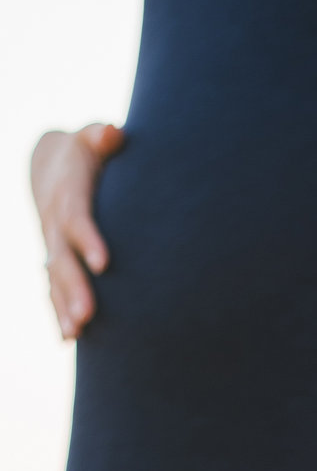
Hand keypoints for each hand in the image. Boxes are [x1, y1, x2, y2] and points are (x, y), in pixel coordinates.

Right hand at [31, 121, 124, 339]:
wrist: (51, 164)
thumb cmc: (85, 151)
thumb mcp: (90, 138)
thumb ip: (101, 136)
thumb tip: (113, 132)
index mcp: (66, 194)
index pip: (75, 217)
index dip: (87, 239)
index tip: (104, 264)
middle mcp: (53, 222)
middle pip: (61, 257)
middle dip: (73, 287)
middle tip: (87, 315)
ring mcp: (50, 243)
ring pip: (54, 278)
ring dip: (62, 307)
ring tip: (76, 334)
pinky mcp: (53, 258)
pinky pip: (52, 287)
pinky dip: (57, 311)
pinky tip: (69, 339)